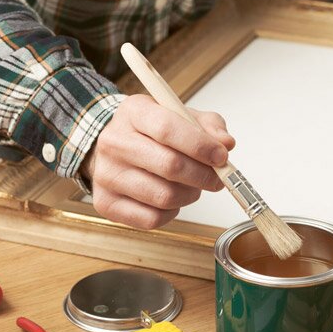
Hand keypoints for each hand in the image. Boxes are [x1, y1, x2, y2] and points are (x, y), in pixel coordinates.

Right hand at [82, 94, 234, 228]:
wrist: (114, 150)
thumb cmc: (152, 133)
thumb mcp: (181, 116)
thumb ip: (208, 126)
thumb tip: (226, 143)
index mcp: (133, 113)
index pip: (168, 129)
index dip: (201, 146)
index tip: (221, 156)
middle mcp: (114, 142)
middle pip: (169, 166)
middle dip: (203, 175)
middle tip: (216, 178)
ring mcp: (106, 175)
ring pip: (164, 196)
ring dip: (189, 195)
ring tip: (192, 186)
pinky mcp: (107, 203)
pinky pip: (152, 219)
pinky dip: (172, 213)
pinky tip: (172, 199)